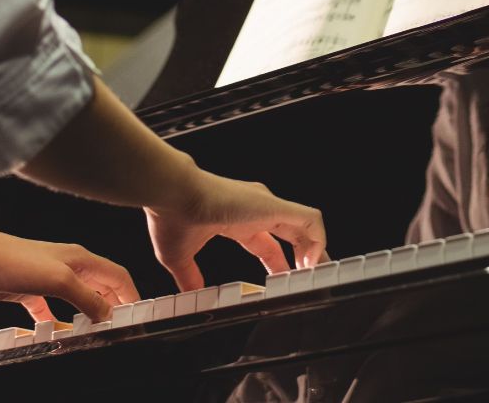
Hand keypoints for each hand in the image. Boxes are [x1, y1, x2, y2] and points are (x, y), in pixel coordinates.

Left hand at [0, 230, 141, 323]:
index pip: (117, 276)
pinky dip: (55, 319)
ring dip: (85, 314)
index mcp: (81, 260)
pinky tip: (52, 329)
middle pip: (100, 287)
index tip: (136, 314)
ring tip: (89, 331)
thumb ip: (87, 297)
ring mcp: (49, 277)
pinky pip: (49, 307)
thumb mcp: (60, 280)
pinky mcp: (31, 289)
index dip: (130, 294)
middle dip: (110, 306)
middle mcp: (69, 266)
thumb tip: (107, 313)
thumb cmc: (16, 260)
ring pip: (77, 298)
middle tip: (114, 327)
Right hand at [145, 171, 327, 291]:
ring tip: (316, 274)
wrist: (173, 194)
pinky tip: (312, 261)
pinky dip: (317, 239)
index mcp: (236, 221)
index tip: (281, 281)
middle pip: (291, 233)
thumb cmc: (171, 216)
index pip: (266, 242)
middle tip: (307, 279)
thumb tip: (189, 295)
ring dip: (314, 249)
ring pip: (305, 225)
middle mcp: (254, 211)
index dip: (277, 263)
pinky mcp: (273, 205)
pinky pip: (310, 219)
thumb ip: (189, 277)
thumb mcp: (179, 257)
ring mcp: (266, 206)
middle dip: (303, 256)